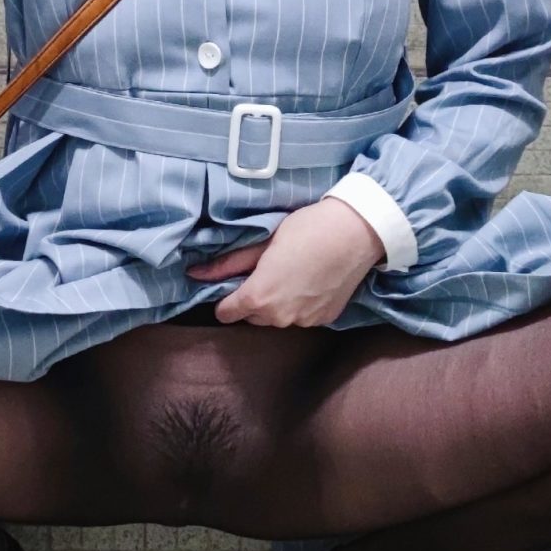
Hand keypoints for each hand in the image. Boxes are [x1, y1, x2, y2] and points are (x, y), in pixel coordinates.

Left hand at [185, 197, 386, 326]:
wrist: (356, 233)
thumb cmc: (307, 229)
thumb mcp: (264, 241)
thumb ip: (229, 263)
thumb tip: (195, 273)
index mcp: (258, 297)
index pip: (227, 313)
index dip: (226, 298)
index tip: (234, 283)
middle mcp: (279, 317)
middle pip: (253, 316)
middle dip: (254, 298)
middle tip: (268, 270)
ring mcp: (304, 321)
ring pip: (278, 318)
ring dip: (278, 304)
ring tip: (291, 274)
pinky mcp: (325, 320)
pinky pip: (302, 317)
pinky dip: (301, 304)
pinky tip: (310, 282)